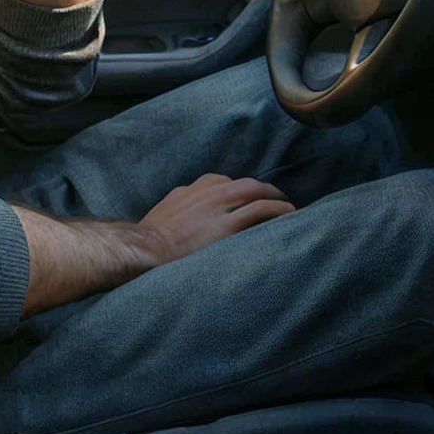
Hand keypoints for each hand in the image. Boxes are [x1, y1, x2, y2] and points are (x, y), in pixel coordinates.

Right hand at [138, 172, 295, 264]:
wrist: (144, 250)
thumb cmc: (149, 241)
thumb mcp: (163, 216)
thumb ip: (179, 212)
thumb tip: (184, 222)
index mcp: (192, 190)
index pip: (222, 183)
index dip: (238, 191)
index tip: (246, 199)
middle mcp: (208, 191)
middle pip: (244, 184)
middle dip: (261, 191)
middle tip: (273, 199)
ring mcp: (220, 206)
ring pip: (256, 192)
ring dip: (274, 198)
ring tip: (287, 207)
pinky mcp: (229, 224)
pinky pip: (261, 211)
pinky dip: (278, 209)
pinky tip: (289, 214)